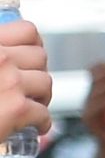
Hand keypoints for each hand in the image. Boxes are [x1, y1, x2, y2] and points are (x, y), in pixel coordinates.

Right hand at [0, 18, 46, 144]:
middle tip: (28, 85)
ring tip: (30, 104)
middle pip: (41, 58)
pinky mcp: (18, 108)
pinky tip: (35, 126)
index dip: (33, 45)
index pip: (28, 31)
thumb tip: (5, 56)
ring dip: (41, 95)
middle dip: (37, 71)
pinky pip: (44, 113)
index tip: (28, 57)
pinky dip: (42, 122)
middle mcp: (1, 57)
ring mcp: (11, 82)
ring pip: (46, 83)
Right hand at [82, 62, 104, 155]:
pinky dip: (104, 102)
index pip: (93, 74)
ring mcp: (87, 109)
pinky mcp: (87, 120)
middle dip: (104, 75)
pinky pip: (93, 108)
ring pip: (92, 93)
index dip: (101, 68)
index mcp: (96, 92)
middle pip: (93, 81)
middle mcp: (89, 98)